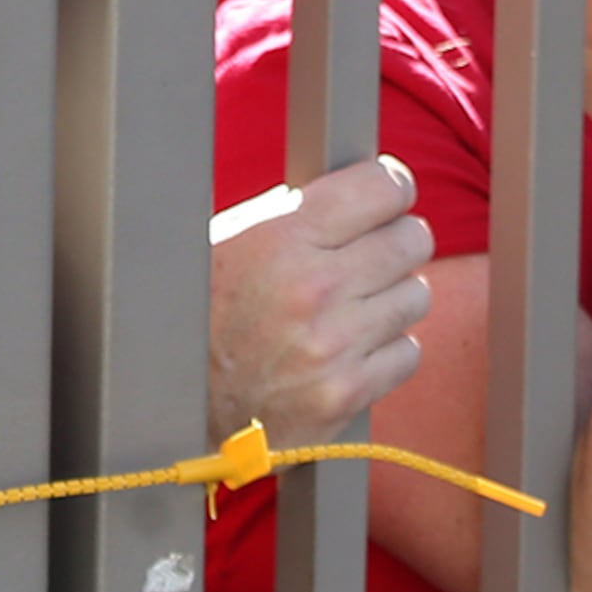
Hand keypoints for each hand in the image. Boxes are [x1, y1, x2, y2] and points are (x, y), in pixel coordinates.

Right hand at [208, 156, 434, 445]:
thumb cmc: (201, 315)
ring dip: (393, 296)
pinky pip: (407, 352)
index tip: (388, 195)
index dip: (391, 187)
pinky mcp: (346, 394)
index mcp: (281, 239)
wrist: (174, 404)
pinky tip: (352, 345)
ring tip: (355, 303)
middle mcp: (314, 289)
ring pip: (417, 295)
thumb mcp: (230, 241)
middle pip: (413, 239)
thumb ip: (296, 215)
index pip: (382, 188)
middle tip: (372, 251)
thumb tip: (362, 193)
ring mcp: (334, 346)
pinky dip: (387, 349)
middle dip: (396, 240)